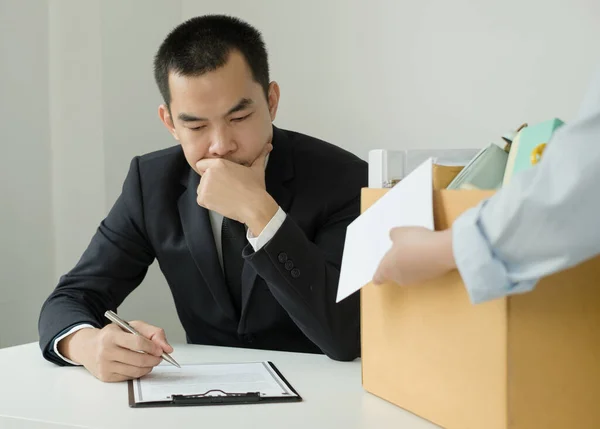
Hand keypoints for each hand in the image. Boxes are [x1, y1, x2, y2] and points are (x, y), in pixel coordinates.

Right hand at [58, 321, 173, 381]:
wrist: (88, 347)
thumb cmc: (112, 335)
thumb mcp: (130, 326)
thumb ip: (152, 332)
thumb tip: (167, 348)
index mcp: (111, 335)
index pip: (138, 342)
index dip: (153, 347)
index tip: (160, 350)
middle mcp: (105, 351)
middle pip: (138, 359)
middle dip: (154, 360)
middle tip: (159, 357)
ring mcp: (104, 366)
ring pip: (135, 371)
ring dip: (148, 367)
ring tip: (151, 361)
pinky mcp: (105, 377)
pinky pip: (129, 377)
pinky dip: (138, 373)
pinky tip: (138, 366)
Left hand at [195, 144, 278, 235]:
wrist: (254, 206)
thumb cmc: (255, 188)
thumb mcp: (257, 169)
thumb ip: (260, 156)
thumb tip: (269, 147)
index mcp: (219, 163)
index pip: (202, 164)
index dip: (209, 170)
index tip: (218, 177)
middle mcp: (209, 173)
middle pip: (203, 177)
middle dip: (212, 183)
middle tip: (226, 189)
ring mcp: (205, 186)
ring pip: (201, 189)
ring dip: (210, 193)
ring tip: (225, 196)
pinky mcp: (204, 199)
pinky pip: (200, 200)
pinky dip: (209, 203)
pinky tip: (221, 202)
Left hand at [372, 227, 456, 285]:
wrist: (440, 252)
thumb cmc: (414, 243)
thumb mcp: (400, 232)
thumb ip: (393, 235)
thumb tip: (394, 237)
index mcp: (387, 269)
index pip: (378, 278)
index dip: (378, 276)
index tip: (377, 276)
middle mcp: (400, 278)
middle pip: (394, 274)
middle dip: (396, 264)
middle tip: (399, 251)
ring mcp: (415, 279)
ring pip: (408, 272)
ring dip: (410, 263)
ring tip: (415, 248)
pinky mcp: (430, 277)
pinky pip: (421, 270)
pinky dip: (422, 263)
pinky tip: (427, 251)